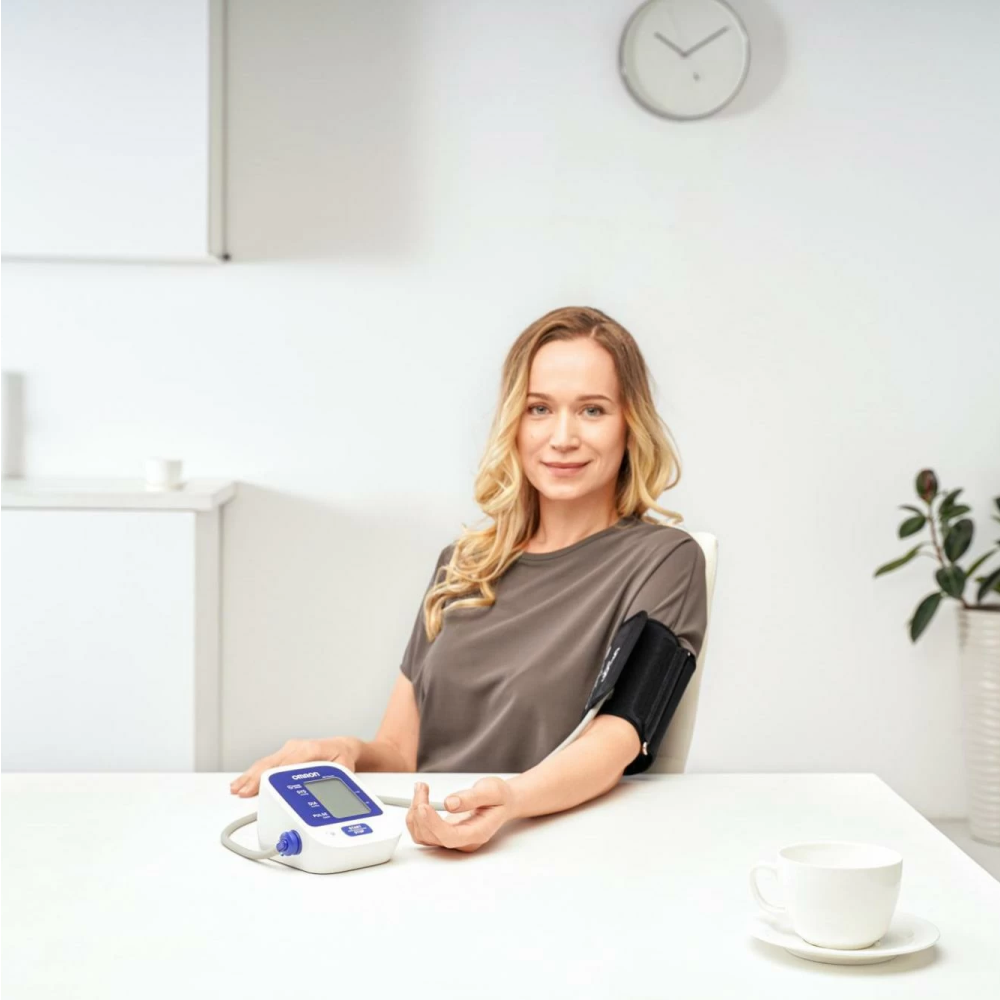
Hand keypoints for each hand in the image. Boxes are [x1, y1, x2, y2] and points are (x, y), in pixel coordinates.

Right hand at [229, 737, 358, 796]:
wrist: (341, 746)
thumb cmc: (341, 757)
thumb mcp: (342, 768)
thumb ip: (333, 777)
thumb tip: (326, 789)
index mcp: (309, 749)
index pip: (286, 764)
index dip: (272, 777)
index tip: (260, 788)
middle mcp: (296, 747)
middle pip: (271, 764)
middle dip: (254, 778)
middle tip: (241, 792)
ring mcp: (289, 749)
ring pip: (265, 762)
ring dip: (250, 775)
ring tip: (236, 788)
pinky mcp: (285, 753)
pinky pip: (267, 763)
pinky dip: (254, 772)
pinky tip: (244, 780)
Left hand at [406, 776, 514, 852]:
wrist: (502, 802)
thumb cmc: (499, 797)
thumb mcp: (492, 790)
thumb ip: (471, 797)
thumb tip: (448, 804)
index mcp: (477, 833)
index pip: (450, 837)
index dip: (433, 824)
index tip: (422, 805)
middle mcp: (463, 842)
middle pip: (432, 837)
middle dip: (420, 812)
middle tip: (422, 786)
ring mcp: (452, 839)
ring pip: (422, 836)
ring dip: (414, 814)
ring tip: (421, 788)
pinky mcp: (444, 834)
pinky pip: (422, 832)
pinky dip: (415, 816)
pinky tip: (420, 799)